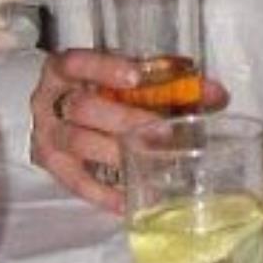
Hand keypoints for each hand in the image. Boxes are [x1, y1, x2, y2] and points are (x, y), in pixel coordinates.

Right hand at [29, 50, 227, 212]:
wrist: (58, 111)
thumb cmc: (102, 90)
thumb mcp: (126, 78)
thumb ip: (168, 81)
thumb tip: (216, 94)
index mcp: (64, 69)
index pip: (78, 62)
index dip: (105, 68)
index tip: (136, 77)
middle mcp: (48, 100)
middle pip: (81, 107)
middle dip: (123, 119)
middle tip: (161, 130)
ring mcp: (46, 134)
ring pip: (77, 142)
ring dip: (116, 153)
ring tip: (149, 162)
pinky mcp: (51, 166)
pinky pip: (75, 182)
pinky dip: (103, 193)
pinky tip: (129, 200)